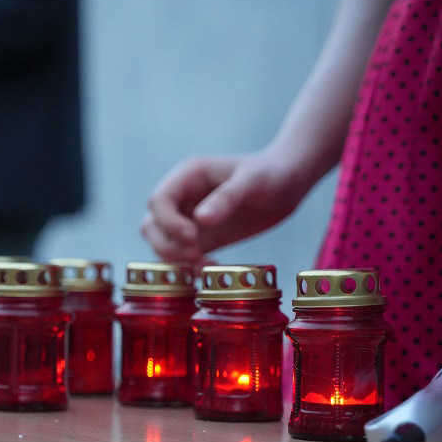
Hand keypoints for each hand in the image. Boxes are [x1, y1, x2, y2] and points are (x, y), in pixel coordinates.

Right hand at [142, 150, 313, 262]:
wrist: (289, 183)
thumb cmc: (272, 173)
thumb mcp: (253, 182)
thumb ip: (226, 198)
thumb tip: (199, 221)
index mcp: (188, 176)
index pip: (158, 201)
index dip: (168, 222)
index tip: (193, 237)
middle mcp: (182, 197)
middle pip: (152, 225)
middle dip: (168, 244)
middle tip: (197, 254)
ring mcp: (189, 218)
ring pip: (161, 243)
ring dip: (176, 259)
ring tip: (205, 266)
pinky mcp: (201, 237)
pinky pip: (182, 256)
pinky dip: (190, 266)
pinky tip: (212, 269)